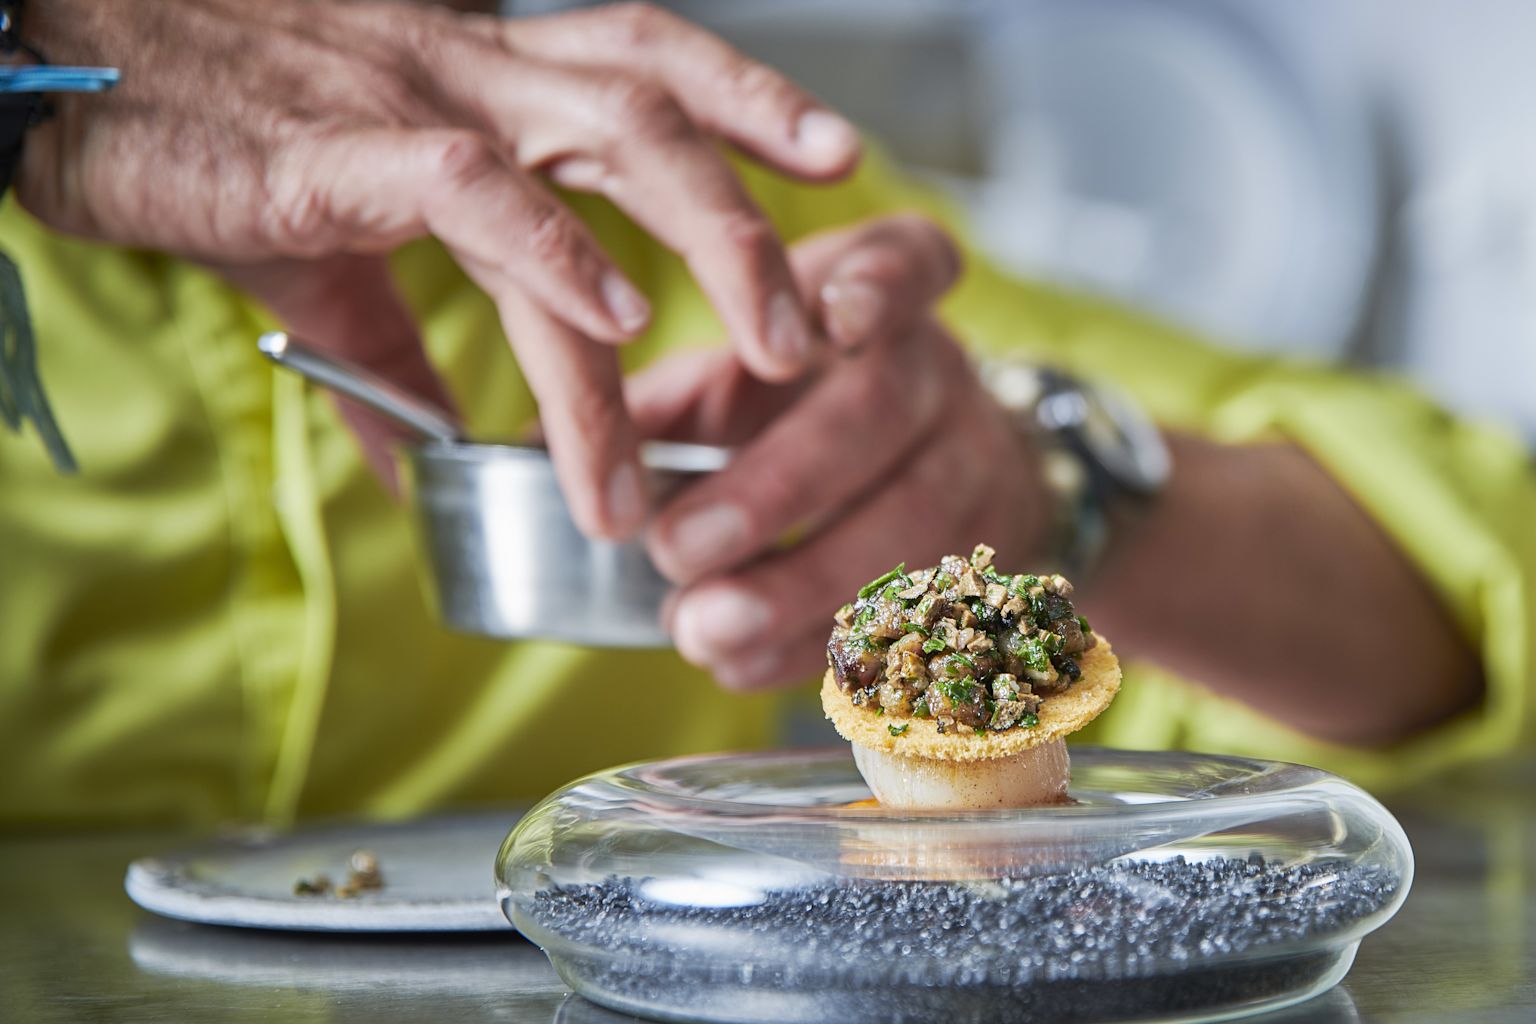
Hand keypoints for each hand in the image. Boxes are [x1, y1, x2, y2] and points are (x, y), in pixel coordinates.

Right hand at [17, 0, 859, 527]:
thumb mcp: (323, 255)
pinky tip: (614, 318)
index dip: (746, 112)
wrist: (54, 62)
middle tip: (823, 327)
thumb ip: (393, 356)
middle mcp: (475, 69)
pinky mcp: (338, 147)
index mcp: (480, 79)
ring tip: (777, 350)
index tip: (830, 177)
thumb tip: (430, 461)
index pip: (647, 70)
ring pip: (610, 138)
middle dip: (755, 208)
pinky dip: (554, 251)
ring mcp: (416, 97)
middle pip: (660, 109)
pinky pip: (474, 187)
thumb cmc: (198, 142)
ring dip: (710, 240)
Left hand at [629, 214, 1050, 688]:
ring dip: (800, 587)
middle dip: (777, 489)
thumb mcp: (742, 374)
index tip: (830, 317)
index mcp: (880, 293)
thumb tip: (557, 451)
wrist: (934, 463)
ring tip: (702, 631)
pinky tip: (745, 663)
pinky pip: (915, 610)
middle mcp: (941, 369)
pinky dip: (823, 642)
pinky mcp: (986, 556)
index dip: (878, 288)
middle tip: (677, 550)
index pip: (907, 264)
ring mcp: (977, 465)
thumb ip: (669, 401)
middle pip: (881, 415)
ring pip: (909, 527)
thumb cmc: (805, 403)